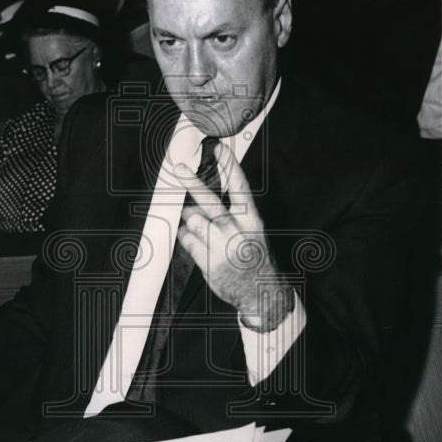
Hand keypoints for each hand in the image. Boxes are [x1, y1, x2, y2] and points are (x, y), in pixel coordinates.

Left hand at [175, 143, 294, 331]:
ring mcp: (221, 248)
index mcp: (252, 221)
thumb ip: (234, 215)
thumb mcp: (252, 232)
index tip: (219, 149)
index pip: (240, 188)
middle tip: (180, 169)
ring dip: (190, 220)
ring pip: (193, 221)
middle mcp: (237, 232)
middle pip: (209, 202)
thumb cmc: (254, 257)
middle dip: (193, 183)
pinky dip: (188, 238)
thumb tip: (203, 199)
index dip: (229, 166)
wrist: (260, 293)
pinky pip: (187, 240)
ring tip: (199, 228)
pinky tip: (199, 244)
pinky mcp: (208, 262)